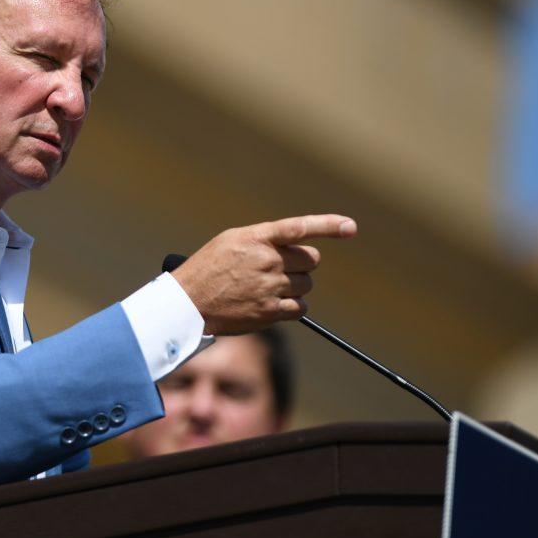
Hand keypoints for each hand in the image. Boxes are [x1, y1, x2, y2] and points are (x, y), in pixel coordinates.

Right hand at [171, 214, 355, 334]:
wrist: (187, 303)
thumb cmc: (207, 269)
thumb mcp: (230, 241)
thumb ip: (263, 240)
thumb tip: (293, 246)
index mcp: (256, 238)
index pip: (299, 227)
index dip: (328, 225)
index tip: (350, 227)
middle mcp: (266, 261)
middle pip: (310, 261)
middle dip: (301, 265)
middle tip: (281, 270)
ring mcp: (270, 287)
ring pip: (306, 285)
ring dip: (295, 287)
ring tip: (268, 288)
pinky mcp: (270, 312)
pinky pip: (300, 309)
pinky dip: (292, 308)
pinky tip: (272, 304)